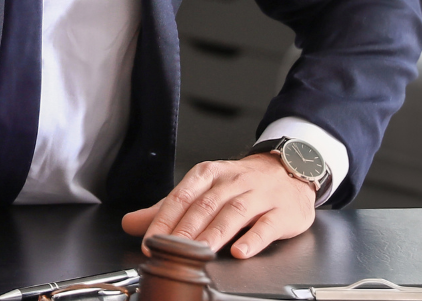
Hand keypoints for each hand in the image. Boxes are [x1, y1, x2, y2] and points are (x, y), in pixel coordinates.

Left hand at [120, 154, 316, 258]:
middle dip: (187, 228)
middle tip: (172, 249)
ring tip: (201, 251)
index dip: (165, 218)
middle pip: (206, 205)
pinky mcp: (282, 212)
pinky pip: (267, 226)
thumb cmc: (241, 184)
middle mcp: (233, 182)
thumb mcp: (203, 189)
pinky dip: (253, 239)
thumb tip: (131, 223)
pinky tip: (240, 251)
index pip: (182, 196)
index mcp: (209, 175)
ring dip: (216, 233)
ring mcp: (259, 196)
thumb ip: (168, 208)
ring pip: (235, 213)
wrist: (290, 170)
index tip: (151, 239)